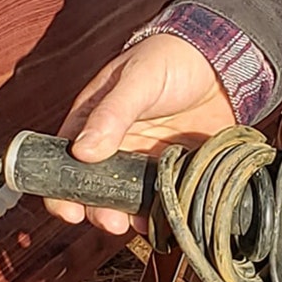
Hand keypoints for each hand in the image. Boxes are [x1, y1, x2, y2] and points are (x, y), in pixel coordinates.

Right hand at [44, 33, 235, 235]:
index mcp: (93, 121)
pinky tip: (165, 217)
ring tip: (136, 222)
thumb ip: (112, 113)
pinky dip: (162, 212)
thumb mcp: (139, 79)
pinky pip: (162, 199)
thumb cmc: (170, 59)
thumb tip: (82, 151)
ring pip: (127, 199)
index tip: (70, 210)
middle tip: (110, 221)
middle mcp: (115, 146)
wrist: (220, 63)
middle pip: (95, 188)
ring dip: (128, 215)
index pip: (65, 160)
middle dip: (99, 210)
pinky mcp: (172, 170)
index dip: (62, 188)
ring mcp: (143, 161)